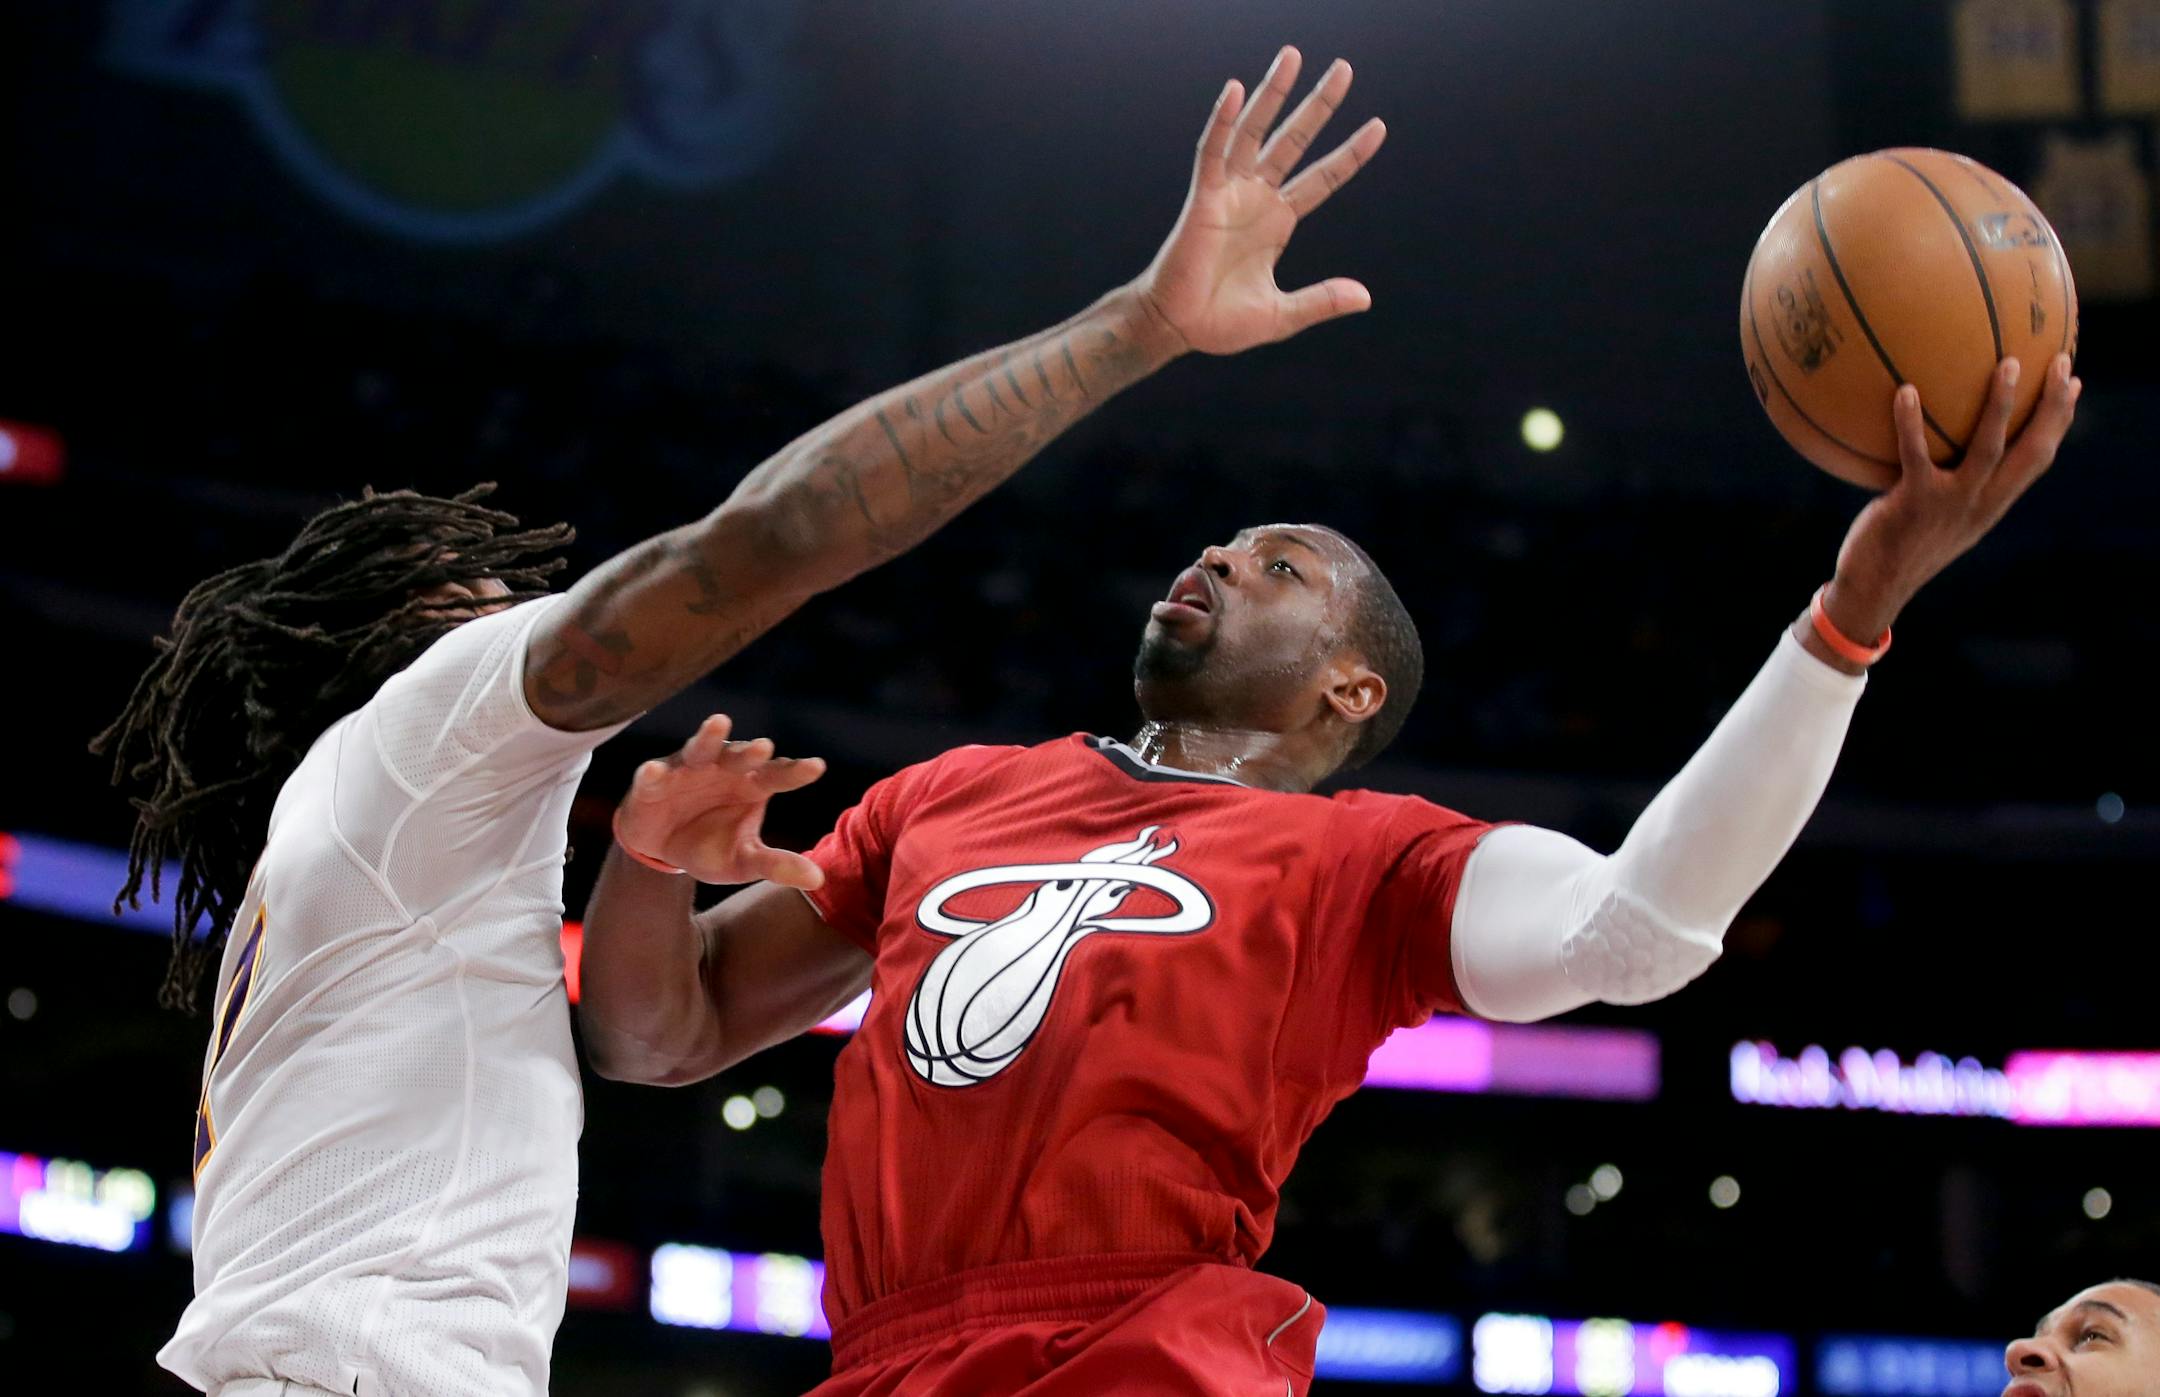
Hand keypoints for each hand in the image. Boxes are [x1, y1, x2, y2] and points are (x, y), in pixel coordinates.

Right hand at [613, 714, 827, 888]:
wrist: (661, 850)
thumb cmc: (710, 846)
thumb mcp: (744, 862)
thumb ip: (776, 865)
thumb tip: (818, 879)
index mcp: (752, 785)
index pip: (779, 774)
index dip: (796, 771)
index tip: (817, 767)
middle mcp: (723, 769)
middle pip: (741, 756)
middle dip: (751, 752)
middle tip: (765, 747)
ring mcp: (687, 769)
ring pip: (700, 748)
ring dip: (709, 737)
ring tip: (719, 724)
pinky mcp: (653, 780)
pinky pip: (653, 774)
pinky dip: (652, 773)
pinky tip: (653, 770)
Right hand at [1131, 47, 1387, 355]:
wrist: (1178, 329)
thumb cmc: (1221, 323)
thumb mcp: (1282, 315)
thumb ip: (1321, 300)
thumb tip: (1365, 298)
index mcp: (1278, 221)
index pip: (1323, 178)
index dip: (1350, 154)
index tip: (1378, 127)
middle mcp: (1257, 198)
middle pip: (1295, 141)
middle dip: (1319, 106)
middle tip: (1345, 69)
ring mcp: (1230, 193)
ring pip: (1255, 132)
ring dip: (1273, 95)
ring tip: (1293, 57)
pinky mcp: (1202, 198)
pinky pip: (1212, 151)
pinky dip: (1222, 122)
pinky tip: (1236, 91)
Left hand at [1816, 353, 2080, 656]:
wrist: (1877, 586)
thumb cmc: (1904, 544)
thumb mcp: (1942, 514)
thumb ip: (1955, 481)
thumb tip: (1944, 436)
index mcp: (1994, 502)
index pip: (2039, 456)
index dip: (2059, 419)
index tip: (2072, 382)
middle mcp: (1983, 502)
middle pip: (2032, 449)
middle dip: (2052, 406)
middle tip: (2058, 362)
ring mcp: (1952, 503)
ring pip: (1988, 448)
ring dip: (2001, 405)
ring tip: (2007, 364)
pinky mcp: (1915, 503)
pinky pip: (1915, 454)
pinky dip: (1910, 423)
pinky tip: (1907, 390)